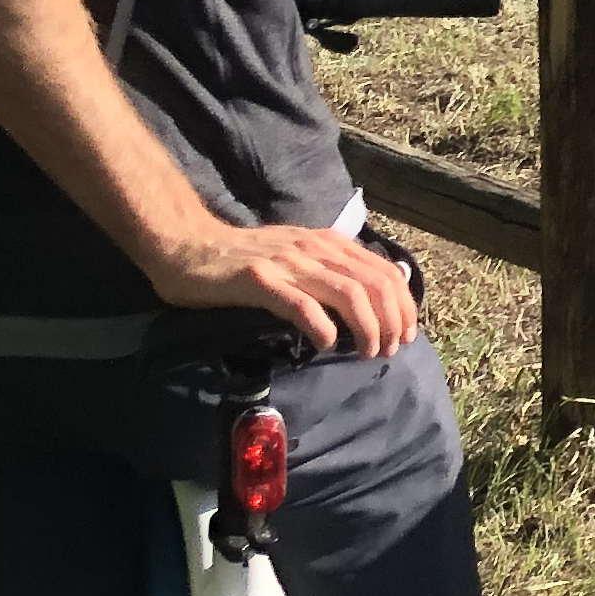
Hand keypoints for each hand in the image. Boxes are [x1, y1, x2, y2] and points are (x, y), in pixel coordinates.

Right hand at [146, 217, 420, 357]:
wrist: (188, 246)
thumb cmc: (243, 258)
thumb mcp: (297, 255)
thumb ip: (330, 270)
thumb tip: (369, 298)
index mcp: (327, 243)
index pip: (383, 271)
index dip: (404, 304)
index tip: (406, 334)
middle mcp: (314, 248)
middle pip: (373, 284)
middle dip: (391, 320)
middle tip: (389, 350)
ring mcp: (287, 263)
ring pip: (347, 293)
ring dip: (367, 327)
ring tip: (368, 352)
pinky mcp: (259, 280)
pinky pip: (301, 304)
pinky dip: (322, 327)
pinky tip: (326, 345)